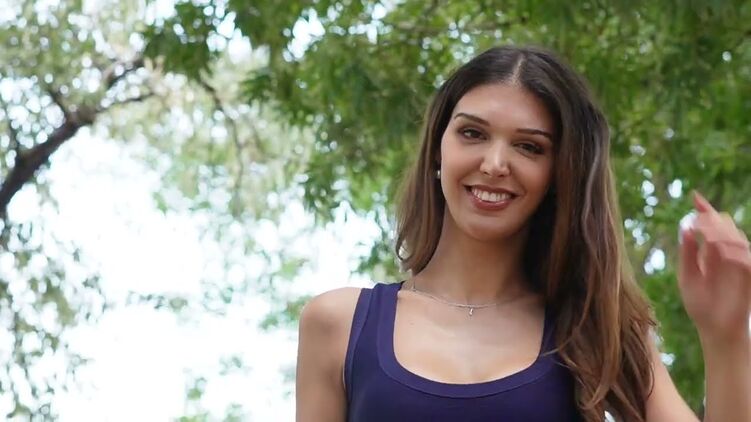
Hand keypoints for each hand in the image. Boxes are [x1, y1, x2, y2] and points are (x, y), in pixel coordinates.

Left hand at [678, 191, 750, 345]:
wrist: (715, 330)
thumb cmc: (701, 306)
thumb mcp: (687, 277)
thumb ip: (687, 254)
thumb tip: (685, 228)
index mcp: (711, 253)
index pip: (711, 226)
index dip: (705, 210)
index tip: (695, 196)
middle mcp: (727, 255)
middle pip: (726, 226)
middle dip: (712, 219)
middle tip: (698, 219)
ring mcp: (740, 264)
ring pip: (736, 238)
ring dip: (720, 233)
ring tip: (704, 232)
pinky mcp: (748, 276)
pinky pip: (746, 258)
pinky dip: (733, 252)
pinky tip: (719, 250)